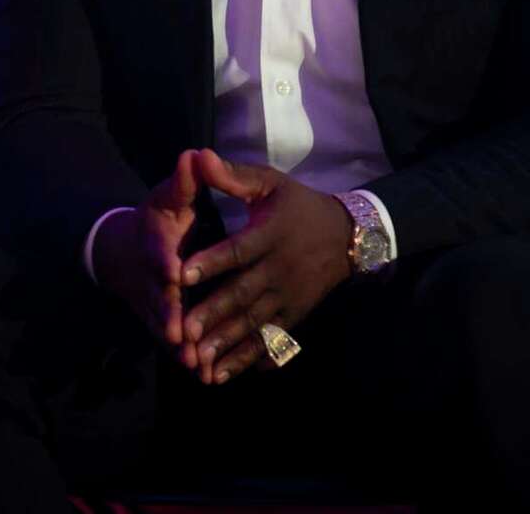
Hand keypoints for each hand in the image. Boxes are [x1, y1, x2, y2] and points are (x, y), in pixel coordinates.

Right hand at [91, 149, 202, 359]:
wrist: (128, 253)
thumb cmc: (159, 220)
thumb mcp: (169, 197)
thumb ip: (184, 182)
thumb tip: (194, 153)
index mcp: (156, 241)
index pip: (158, 252)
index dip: (164, 261)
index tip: (173, 271)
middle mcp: (152, 277)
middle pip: (159, 297)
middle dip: (168, 314)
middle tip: (179, 334)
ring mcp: (155, 303)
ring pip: (165, 326)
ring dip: (179, 346)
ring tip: (195, 365)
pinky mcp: (164, 322)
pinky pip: (175, 343)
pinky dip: (186, 358)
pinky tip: (206, 376)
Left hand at [180, 149, 352, 383]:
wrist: (347, 234)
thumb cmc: (298, 204)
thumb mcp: (270, 182)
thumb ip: (233, 175)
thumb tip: (198, 156)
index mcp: (270, 234)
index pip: (238, 250)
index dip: (211, 262)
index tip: (182, 274)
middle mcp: (280, 269)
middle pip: (244, 294)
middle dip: (214, 315)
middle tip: (184, 332)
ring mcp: (290, 296)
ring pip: (255, 324)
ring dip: (228, 344)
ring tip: (200, 363)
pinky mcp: (296, 315)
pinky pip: (273, 340)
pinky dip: (253, 358)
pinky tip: (229, 373)